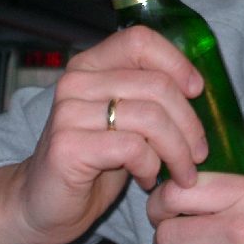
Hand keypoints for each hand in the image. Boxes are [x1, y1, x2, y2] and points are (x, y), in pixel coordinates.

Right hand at [0, 25, 210, 243]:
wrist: (44, 203)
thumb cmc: (95, 159)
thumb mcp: (125, 117)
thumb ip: (149, 95)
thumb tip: (199, 88)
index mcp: (92, 64)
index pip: (140, 41)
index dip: (177, 62)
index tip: (198, 92)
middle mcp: (77, 81)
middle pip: (157, 85)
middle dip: (189, 123)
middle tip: (198, 154)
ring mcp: (69, 112)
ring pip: (151, 118)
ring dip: (177, 151)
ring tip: (181, 172)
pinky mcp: (68, 146)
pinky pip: (133, 148)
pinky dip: (151, 166)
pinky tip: (147, 178)